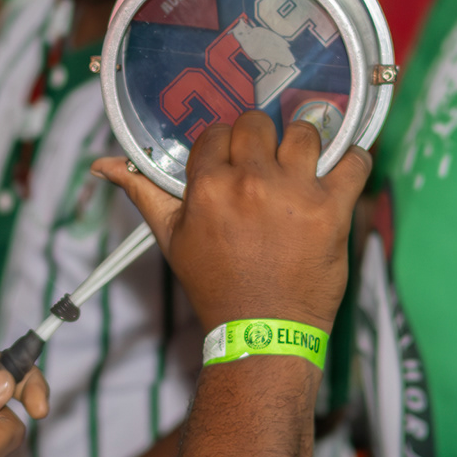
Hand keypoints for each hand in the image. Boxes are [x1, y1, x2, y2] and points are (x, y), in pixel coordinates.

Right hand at [93, 112, 369, 332]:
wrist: (260, 331)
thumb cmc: (214, 285)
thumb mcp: (171, 238)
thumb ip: (142, 192)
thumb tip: (102, 165)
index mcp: (208, 186)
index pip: (217, 132)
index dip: (225, 145)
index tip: (233, 162)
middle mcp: (251, 182)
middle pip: (259, 124)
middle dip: (261, 140)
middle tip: (266, 164)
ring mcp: (294, 193)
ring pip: (306, 133)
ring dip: (305, 146)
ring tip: (302, 168)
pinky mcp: (332, 209)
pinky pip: (355, 161)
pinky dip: (354, 161)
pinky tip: (343, 170)